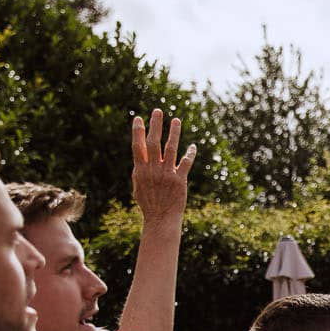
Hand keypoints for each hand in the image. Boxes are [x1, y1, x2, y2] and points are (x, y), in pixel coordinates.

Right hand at [130, 109, 194, 226]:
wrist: (160, 219)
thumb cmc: (149, 204)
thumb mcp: (138, 186)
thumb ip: (140, 170)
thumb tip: (139, 156)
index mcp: (140, 170)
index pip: (137, 146)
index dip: (137, 131)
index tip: (138, 118)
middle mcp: (153, 170)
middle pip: (153, 143)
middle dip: (155, 125)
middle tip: (157, 110)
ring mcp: (166, 174)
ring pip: (171, 149)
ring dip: (174, 133)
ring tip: (176, 120)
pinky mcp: (179, 181)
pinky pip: (186, 163)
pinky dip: (190, 154)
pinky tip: (193, 146)